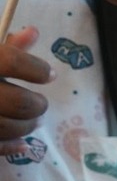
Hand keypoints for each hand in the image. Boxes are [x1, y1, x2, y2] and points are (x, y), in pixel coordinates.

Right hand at [0, 26, 48, 146]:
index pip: (9, 61)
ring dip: (26, 127)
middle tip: (41, 104)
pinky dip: (10, 146)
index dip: (36, 69)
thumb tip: (34, 33)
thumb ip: (3, 46)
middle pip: (16, 101)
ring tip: (34, 121)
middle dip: (36, 105)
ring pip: (6, 127)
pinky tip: (22, 144)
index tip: (49, 74)